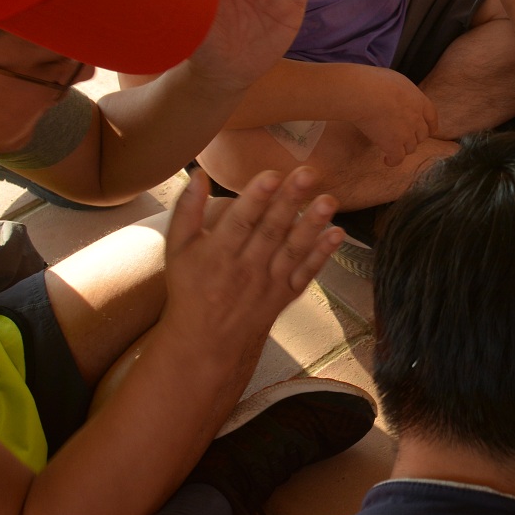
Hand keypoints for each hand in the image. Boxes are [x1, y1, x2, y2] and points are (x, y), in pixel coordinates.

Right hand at [162, 168, 341, 364]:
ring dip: (312, 225)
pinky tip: (337, 234)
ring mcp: (268, 282)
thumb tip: (199, 174)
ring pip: (292, 250)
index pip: (239, 221)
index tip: (271, 175)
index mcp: (217, 252)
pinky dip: (322, 255)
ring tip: (329, 201)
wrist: (206, 340)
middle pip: (270, 230)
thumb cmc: (190, 284)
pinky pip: (306, 272)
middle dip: (290, 202)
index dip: (255, 198)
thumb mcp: (177, 249)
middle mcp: (244, 267)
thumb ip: (186, 210)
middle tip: (308, 174)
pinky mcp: (285, 294)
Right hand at [352, 68, 438, 165]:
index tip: (428, 131)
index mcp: (420, 102)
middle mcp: (417, 119)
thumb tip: (398, 96)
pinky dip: (393, 161)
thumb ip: (403, 93)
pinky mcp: (393, 145)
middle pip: (422, 135)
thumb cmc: (374, 82)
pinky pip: (397, 158)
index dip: (430, 126)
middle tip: (402, 137)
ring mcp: (407, 134)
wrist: (364, 93)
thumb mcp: (397, 80)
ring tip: (392, 147)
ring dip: (403, 148)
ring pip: (410, 148)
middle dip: (414, 137)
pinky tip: (386, 160)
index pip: (432, 118)